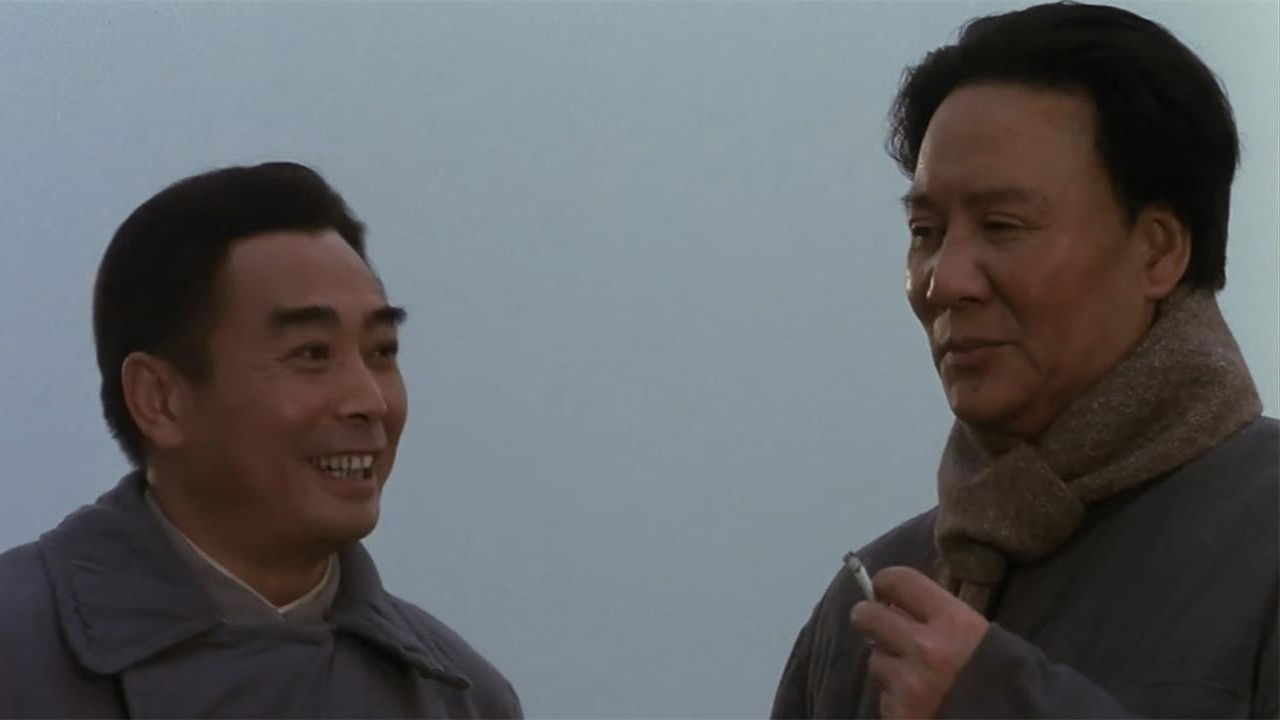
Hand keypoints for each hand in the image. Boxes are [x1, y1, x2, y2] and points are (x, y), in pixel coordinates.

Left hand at [850, 566, 988, 718]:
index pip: (898, 581)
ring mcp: (910, 684)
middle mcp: (926, 648)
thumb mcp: (983, 637)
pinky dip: (896, 699)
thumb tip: (899, 606)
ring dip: (888, 665)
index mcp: (954, 622)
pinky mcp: (900, 714)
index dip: (886, 583)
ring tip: (913, 675)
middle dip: (868, 618)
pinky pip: (883, 697)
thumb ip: (943, 617)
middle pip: (867, 616)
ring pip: (874, 660)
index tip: (884, 591)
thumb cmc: (1007, 679)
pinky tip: (918, 703)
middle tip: (875, 624)